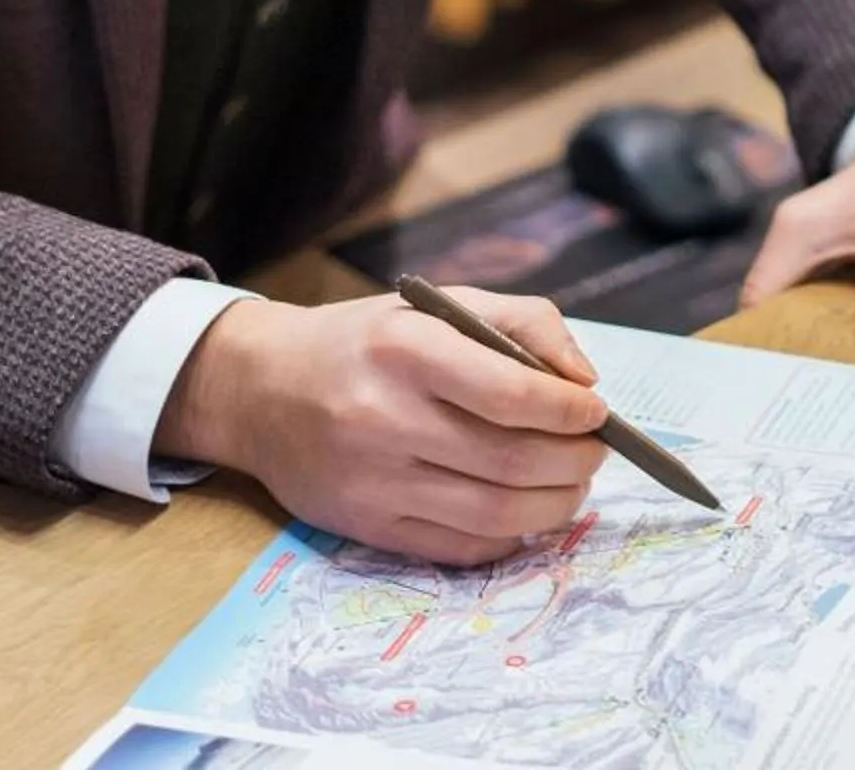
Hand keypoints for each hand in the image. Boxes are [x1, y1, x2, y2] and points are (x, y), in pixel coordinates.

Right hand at [155, 287, 611, 564]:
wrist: (260, 391)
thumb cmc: (364, 343)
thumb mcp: (437, 306)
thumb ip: (522, 323)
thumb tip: (585, 380)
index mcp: (405, 349)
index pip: (511, 392)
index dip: (569, 410)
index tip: (595, 411)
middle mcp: (384, 418)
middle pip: (512, 459)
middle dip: (574, 460)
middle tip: (594, 451)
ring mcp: (373, 481)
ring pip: (495, 513)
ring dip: (555, 504)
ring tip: (571, 484)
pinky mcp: (367, 528)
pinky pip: (461, 548)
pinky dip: (510, 536)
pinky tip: (524, 510)